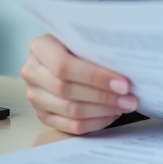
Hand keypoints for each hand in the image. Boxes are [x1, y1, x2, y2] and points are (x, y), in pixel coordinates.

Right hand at [22, 34, 137, 134]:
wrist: (63, 52)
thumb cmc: (79, 43)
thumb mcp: (83, 37)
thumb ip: (96, 48)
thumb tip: (127, 65)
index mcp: (40, 48)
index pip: (64, 66)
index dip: (95, 77)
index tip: (123, 84)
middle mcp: (32, 73)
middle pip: (68, 90)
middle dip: (104, 96)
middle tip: (130, 98)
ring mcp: (35, 96)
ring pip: (70, 110)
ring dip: (103, 110)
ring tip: (124, 105)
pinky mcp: (43, 115)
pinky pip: (70, 126)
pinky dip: (95, 122)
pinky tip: (112, 114)